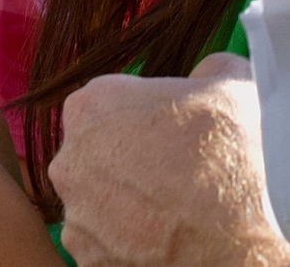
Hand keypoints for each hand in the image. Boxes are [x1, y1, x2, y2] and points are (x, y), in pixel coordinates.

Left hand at [49, 52, 289, 265]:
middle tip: (171, 179)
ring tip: (173, 217)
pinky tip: (167, 245)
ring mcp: (77, 215)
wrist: (250, 237)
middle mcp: (69, 160)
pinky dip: (128, 248)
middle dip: (124, 166)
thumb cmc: (235, 154)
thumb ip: (204, 71)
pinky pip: (104, 248)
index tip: (165, 136)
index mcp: (90, 105)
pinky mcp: (90, 261)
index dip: (135, 119)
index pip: (101, 106)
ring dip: (123, 210)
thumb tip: (205, 73)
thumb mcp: (228, 85)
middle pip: (93, 157)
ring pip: (96, 205)